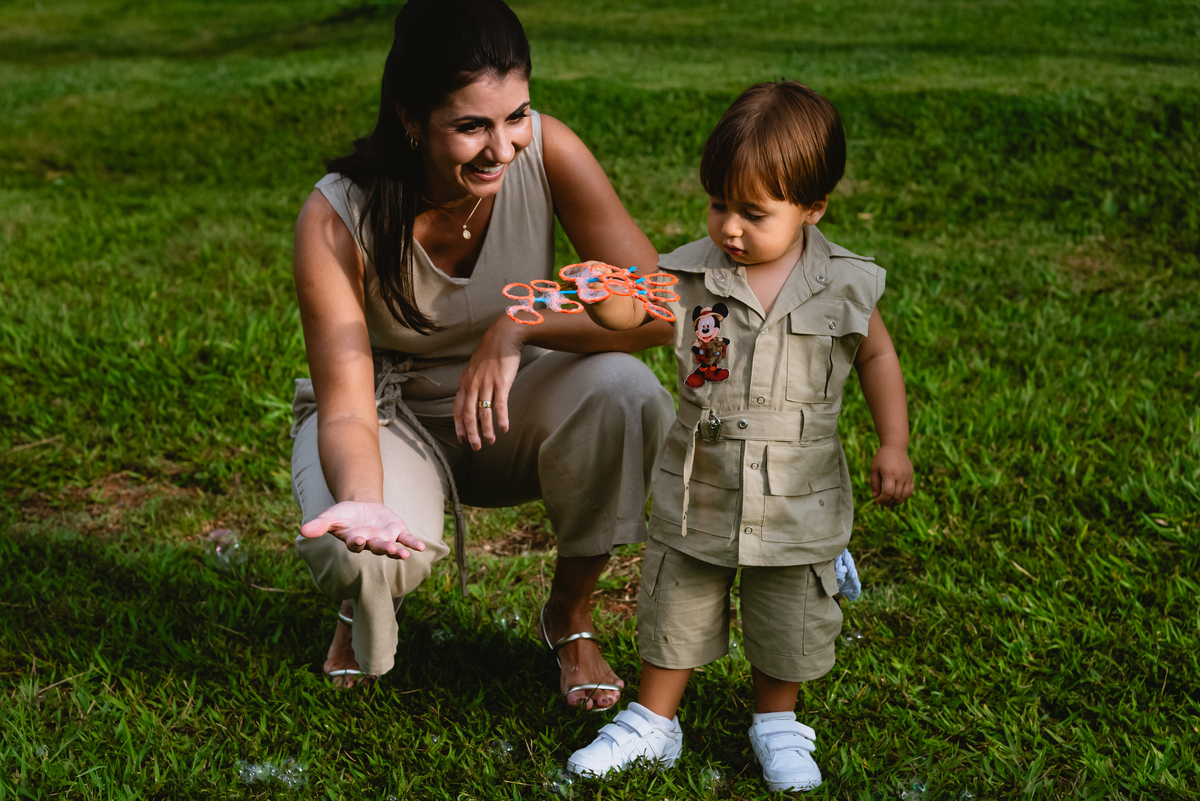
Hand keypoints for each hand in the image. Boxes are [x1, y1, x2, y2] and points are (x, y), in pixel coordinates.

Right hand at [299, 500, 426, 558]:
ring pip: (391, 546)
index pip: (355, 543)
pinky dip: (413, 543)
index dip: (357, 542)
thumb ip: (319, 525)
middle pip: (376, 547)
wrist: (362, 507)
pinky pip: (406, 539)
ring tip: (404, 555)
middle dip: (382, 547)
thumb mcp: (331, 516)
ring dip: (397, 551)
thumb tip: (301, 530)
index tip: (358, 539)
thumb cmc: (344, 515)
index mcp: (354, 540)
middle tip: (388, 549)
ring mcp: (385, 538)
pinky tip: (421, 548)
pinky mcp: (397, 532)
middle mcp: (371, 543)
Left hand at [454, 315, 524, 449]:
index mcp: (465, 382)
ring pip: (483, 413)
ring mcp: (487, 384)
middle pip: (469, 415)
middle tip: (475, 447)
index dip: (459, 426)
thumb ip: (473, 384)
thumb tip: (474, 400)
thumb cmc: (491, 353)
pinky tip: (504, 429)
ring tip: (490, 441)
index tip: (462, 439)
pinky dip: (502, 418)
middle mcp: (473, 385)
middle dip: (471, 433)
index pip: (457, 409)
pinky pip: (500, 404)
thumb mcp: (475, 368)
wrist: (504, 336)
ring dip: (486, 430)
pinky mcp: (501, 382)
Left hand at [870, 444, 913, 505]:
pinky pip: (910, 491)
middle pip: (896, 496)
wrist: (895, 447)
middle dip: (888, 502)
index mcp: (890, 474)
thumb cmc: (882, 458)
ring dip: (896, 502)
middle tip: (882, 503)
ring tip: (889, 504)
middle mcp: (900, 476)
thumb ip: (874, 484)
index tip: (877, 501)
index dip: (882, 499)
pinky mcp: (911, 477)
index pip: (888, 492)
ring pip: (905, 495)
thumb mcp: (874, 469)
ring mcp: (907, 477)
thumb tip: (876, 497)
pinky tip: (897, 499)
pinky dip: (904, 497)